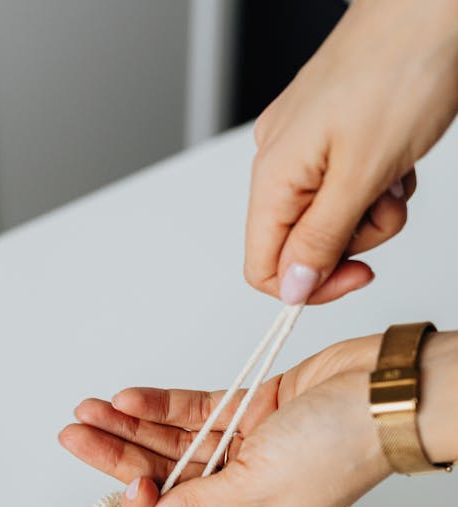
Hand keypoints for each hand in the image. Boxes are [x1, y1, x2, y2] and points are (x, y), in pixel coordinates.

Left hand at [59, 336, 391, 506]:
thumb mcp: (255, 489)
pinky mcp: (251, 413)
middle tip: (74, 434)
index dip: (139, 503)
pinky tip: (128, 399)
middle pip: (164, 476)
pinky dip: (163, 405)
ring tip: (88, 411)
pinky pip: (196, 412)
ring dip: (131, 426)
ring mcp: (244, 451)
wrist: (386, 393)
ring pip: (173, 440)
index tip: (119, 484)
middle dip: (117, 455)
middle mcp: (240, 494)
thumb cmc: (340, 450)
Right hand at [246, 0, 457, 304]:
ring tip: (395, 171)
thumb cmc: (401, 67)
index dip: (308, 286)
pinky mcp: (331, 133)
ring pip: (330, 218)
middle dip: (353, 240)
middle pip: (301, 244)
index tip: (356, 275)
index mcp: (273, 174)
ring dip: (373, 212)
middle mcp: (279, 161)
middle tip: (385, 204)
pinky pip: (347, 187)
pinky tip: (396, 156)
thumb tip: (291, 289)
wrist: (433, 3)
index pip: (264, 267)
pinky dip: (378, 185)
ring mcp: (305, 145)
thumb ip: (321, 240)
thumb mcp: (362, 175)